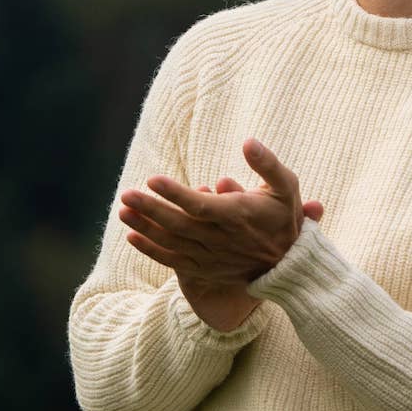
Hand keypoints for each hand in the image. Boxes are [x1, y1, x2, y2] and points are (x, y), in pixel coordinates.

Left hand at [119, 141, 320, 329]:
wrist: (289, 263)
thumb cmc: (284, 217)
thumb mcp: (286, 185)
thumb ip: (267, 163)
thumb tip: (248, 141)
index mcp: (238, 215)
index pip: (201, 206)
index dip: (176, 194)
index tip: (152, 179)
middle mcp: (222, 239)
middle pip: (180, 225)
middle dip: (151, 209)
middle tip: (126, 193)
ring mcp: (212, 257)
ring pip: (172, 243)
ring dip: (145, 228)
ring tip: (122, 211)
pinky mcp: (206, 269)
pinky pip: (173, 261)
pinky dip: (152, 251)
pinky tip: (132, 237)